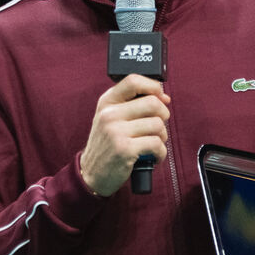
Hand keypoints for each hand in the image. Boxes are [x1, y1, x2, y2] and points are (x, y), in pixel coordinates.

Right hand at [78, 74, 170, 196]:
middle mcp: (109, 114)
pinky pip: (156, 144)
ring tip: (153, 144)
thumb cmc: (107, 146)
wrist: (90, 174)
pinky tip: (153, 157)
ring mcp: (116, 131)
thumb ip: (131, 105)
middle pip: (152, 103)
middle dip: (163, 116)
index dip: (153, 86)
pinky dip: (161, 153)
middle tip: (158, 127)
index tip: (160, 97)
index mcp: (106, 102)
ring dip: (162, 137)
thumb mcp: (110, 119)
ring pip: (157, 124)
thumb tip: (163, 96)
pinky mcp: (125, 149)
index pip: (133, 80)